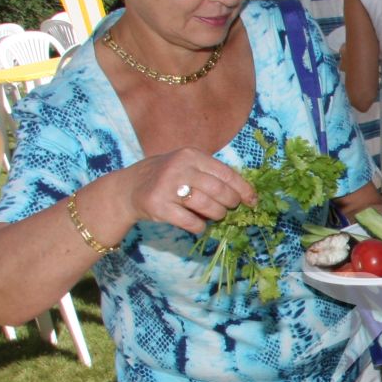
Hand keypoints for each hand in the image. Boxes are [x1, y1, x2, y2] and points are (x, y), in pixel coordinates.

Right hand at [124, 149, 254, 235]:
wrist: (128, 188)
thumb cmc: (166, 178)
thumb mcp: (186, 166)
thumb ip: (210, 174)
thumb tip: (244, 194)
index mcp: (191, 155)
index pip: (226, 173)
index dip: (243, 189)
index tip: (252, 201)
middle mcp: (179, 168)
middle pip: (219, 190)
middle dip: (230, 203)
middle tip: (229, 209)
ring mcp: (167, 187)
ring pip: (207, 206)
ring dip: (217, 215)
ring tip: (216, 216)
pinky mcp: (158, 206)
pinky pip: (191, 222)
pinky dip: (200, 226)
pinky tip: (198, 225)